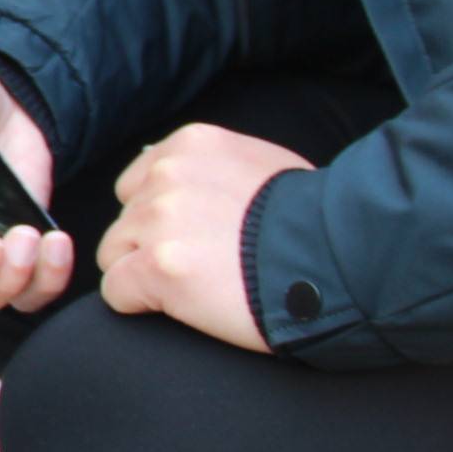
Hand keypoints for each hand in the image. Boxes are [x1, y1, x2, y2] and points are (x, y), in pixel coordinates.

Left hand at [93, 123, 308, 351]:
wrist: (338, 258)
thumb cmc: (312, 223)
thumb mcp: (262, 166)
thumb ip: (212, 171)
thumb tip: (179, 180)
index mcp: (191, 145)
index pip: (135, 185)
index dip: (159, 219)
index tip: (196, 238)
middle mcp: (167, 175)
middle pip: (123, 223)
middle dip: (151, 249)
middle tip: (205, 268)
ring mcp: (159, 220)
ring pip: (114, 257)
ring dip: (146, 277)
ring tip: (200, 287)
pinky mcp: (157, 267)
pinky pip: (117, 293)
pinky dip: (141, 306)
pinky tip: (187, 307)